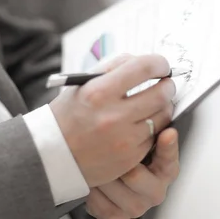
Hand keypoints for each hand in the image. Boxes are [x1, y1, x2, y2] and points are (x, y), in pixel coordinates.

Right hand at [49, 54, 175, 186]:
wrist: (52, 154)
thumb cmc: (68, 115)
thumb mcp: (83, 83)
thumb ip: (114, 67)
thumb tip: (145, 62)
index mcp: (98, 91)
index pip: (143, 68)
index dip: (159, 63)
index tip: (161, 65)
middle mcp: (112, 116)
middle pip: (160, 93)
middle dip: (167, 85)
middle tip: (165, 84)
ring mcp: (123, 140)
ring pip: (162, 116)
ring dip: (163, 106)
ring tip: (155, 103)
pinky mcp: (130, 158)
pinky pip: (153, 137)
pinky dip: (152, 128)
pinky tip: (143, 123)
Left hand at [86, 128, 179, 217]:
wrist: (107, 186)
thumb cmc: (124, 161)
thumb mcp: (140, 142)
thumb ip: (147, 128)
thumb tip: (152, 102)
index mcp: (164, 170)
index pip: (169, 158)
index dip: (168, 146)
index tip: (167, 134)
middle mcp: (154, 189)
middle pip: (134, 173)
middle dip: (117, 161)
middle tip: (108, 151)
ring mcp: (136, 205)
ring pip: (111, 183)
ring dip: (100, 172)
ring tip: (97, 164)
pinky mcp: (117, 216)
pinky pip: (97, 200)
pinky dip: (90, 187)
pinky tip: (93, 180)